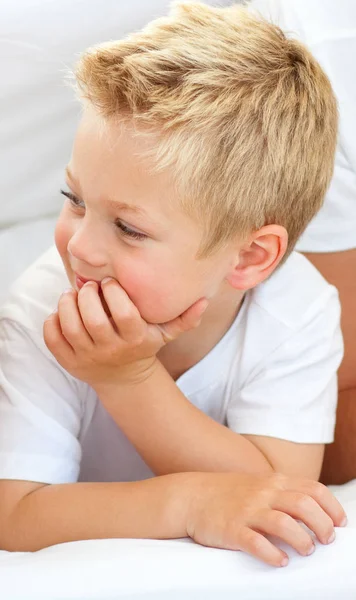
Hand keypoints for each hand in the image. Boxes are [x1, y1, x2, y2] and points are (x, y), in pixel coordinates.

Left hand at [43, 278, 206, 387]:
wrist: (123, 379)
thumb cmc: (143, 346)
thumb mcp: (166, 333)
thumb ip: (184, 317)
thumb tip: (204, 300)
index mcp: (134, 338)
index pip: (124, 313)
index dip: (114, 292)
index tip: (110, 282)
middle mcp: (110, 349)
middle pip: (93, 320)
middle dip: (87, 295)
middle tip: (89, 286)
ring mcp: (87, 357)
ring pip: (70, 326)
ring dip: (68, 304)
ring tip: (74, 295)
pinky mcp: (69, 361)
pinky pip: (53, 339)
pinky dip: (53, 321)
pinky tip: (62, 312)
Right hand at [185, 472, 346, 566]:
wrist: (191, 496)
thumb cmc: (229, 494)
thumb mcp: (259, 485)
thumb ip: (284, 493)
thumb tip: (315, 512)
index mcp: (274, 482)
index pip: (314, 489)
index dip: (332, 507)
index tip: (340, 524)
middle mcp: (264, 493)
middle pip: (305, 505)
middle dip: (323, 525)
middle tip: (326, 540)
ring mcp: (248, 511)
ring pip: (285, 524)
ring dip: (302, 540)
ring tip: (306, 550)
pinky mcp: (232, 529)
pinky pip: (256, 543)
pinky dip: (273, 554)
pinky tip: (281, 561)